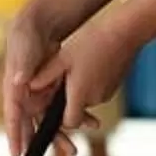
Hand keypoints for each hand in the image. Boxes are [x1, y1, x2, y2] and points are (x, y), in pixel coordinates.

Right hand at [1, 8, 62, 155]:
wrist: (39, 27)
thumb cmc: (27, 39)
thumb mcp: (25, 51)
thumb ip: (23, 65)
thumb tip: (19, 81)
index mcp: (14, 89)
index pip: (12, 117)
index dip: (14, 136)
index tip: (17, 155)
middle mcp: (25, 96)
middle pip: (32, 125)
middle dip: (43, 143)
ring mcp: (39, 94)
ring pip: (49, 121)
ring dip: (62, 134)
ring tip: (75, 150)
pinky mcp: (52, 89)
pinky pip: (62, 108)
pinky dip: (74, 116)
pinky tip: (90, 122)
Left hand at [32, 20, 130, 155]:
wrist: (125, 32)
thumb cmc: (93, 42)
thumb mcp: (63, 57)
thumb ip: (45, 76)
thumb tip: (30, 87)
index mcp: (81, 94)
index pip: (69, 122)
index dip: (59, 118)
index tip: (51, 105)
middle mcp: (96, 98)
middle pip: (77, 110)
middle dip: (67, 99)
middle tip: (61, 79)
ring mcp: (108, 93)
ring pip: (87, 99)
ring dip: (79, 90)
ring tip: (76, 67)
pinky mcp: (115, 86)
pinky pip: (98, 91)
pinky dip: (90, 84)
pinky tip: (89, 64)